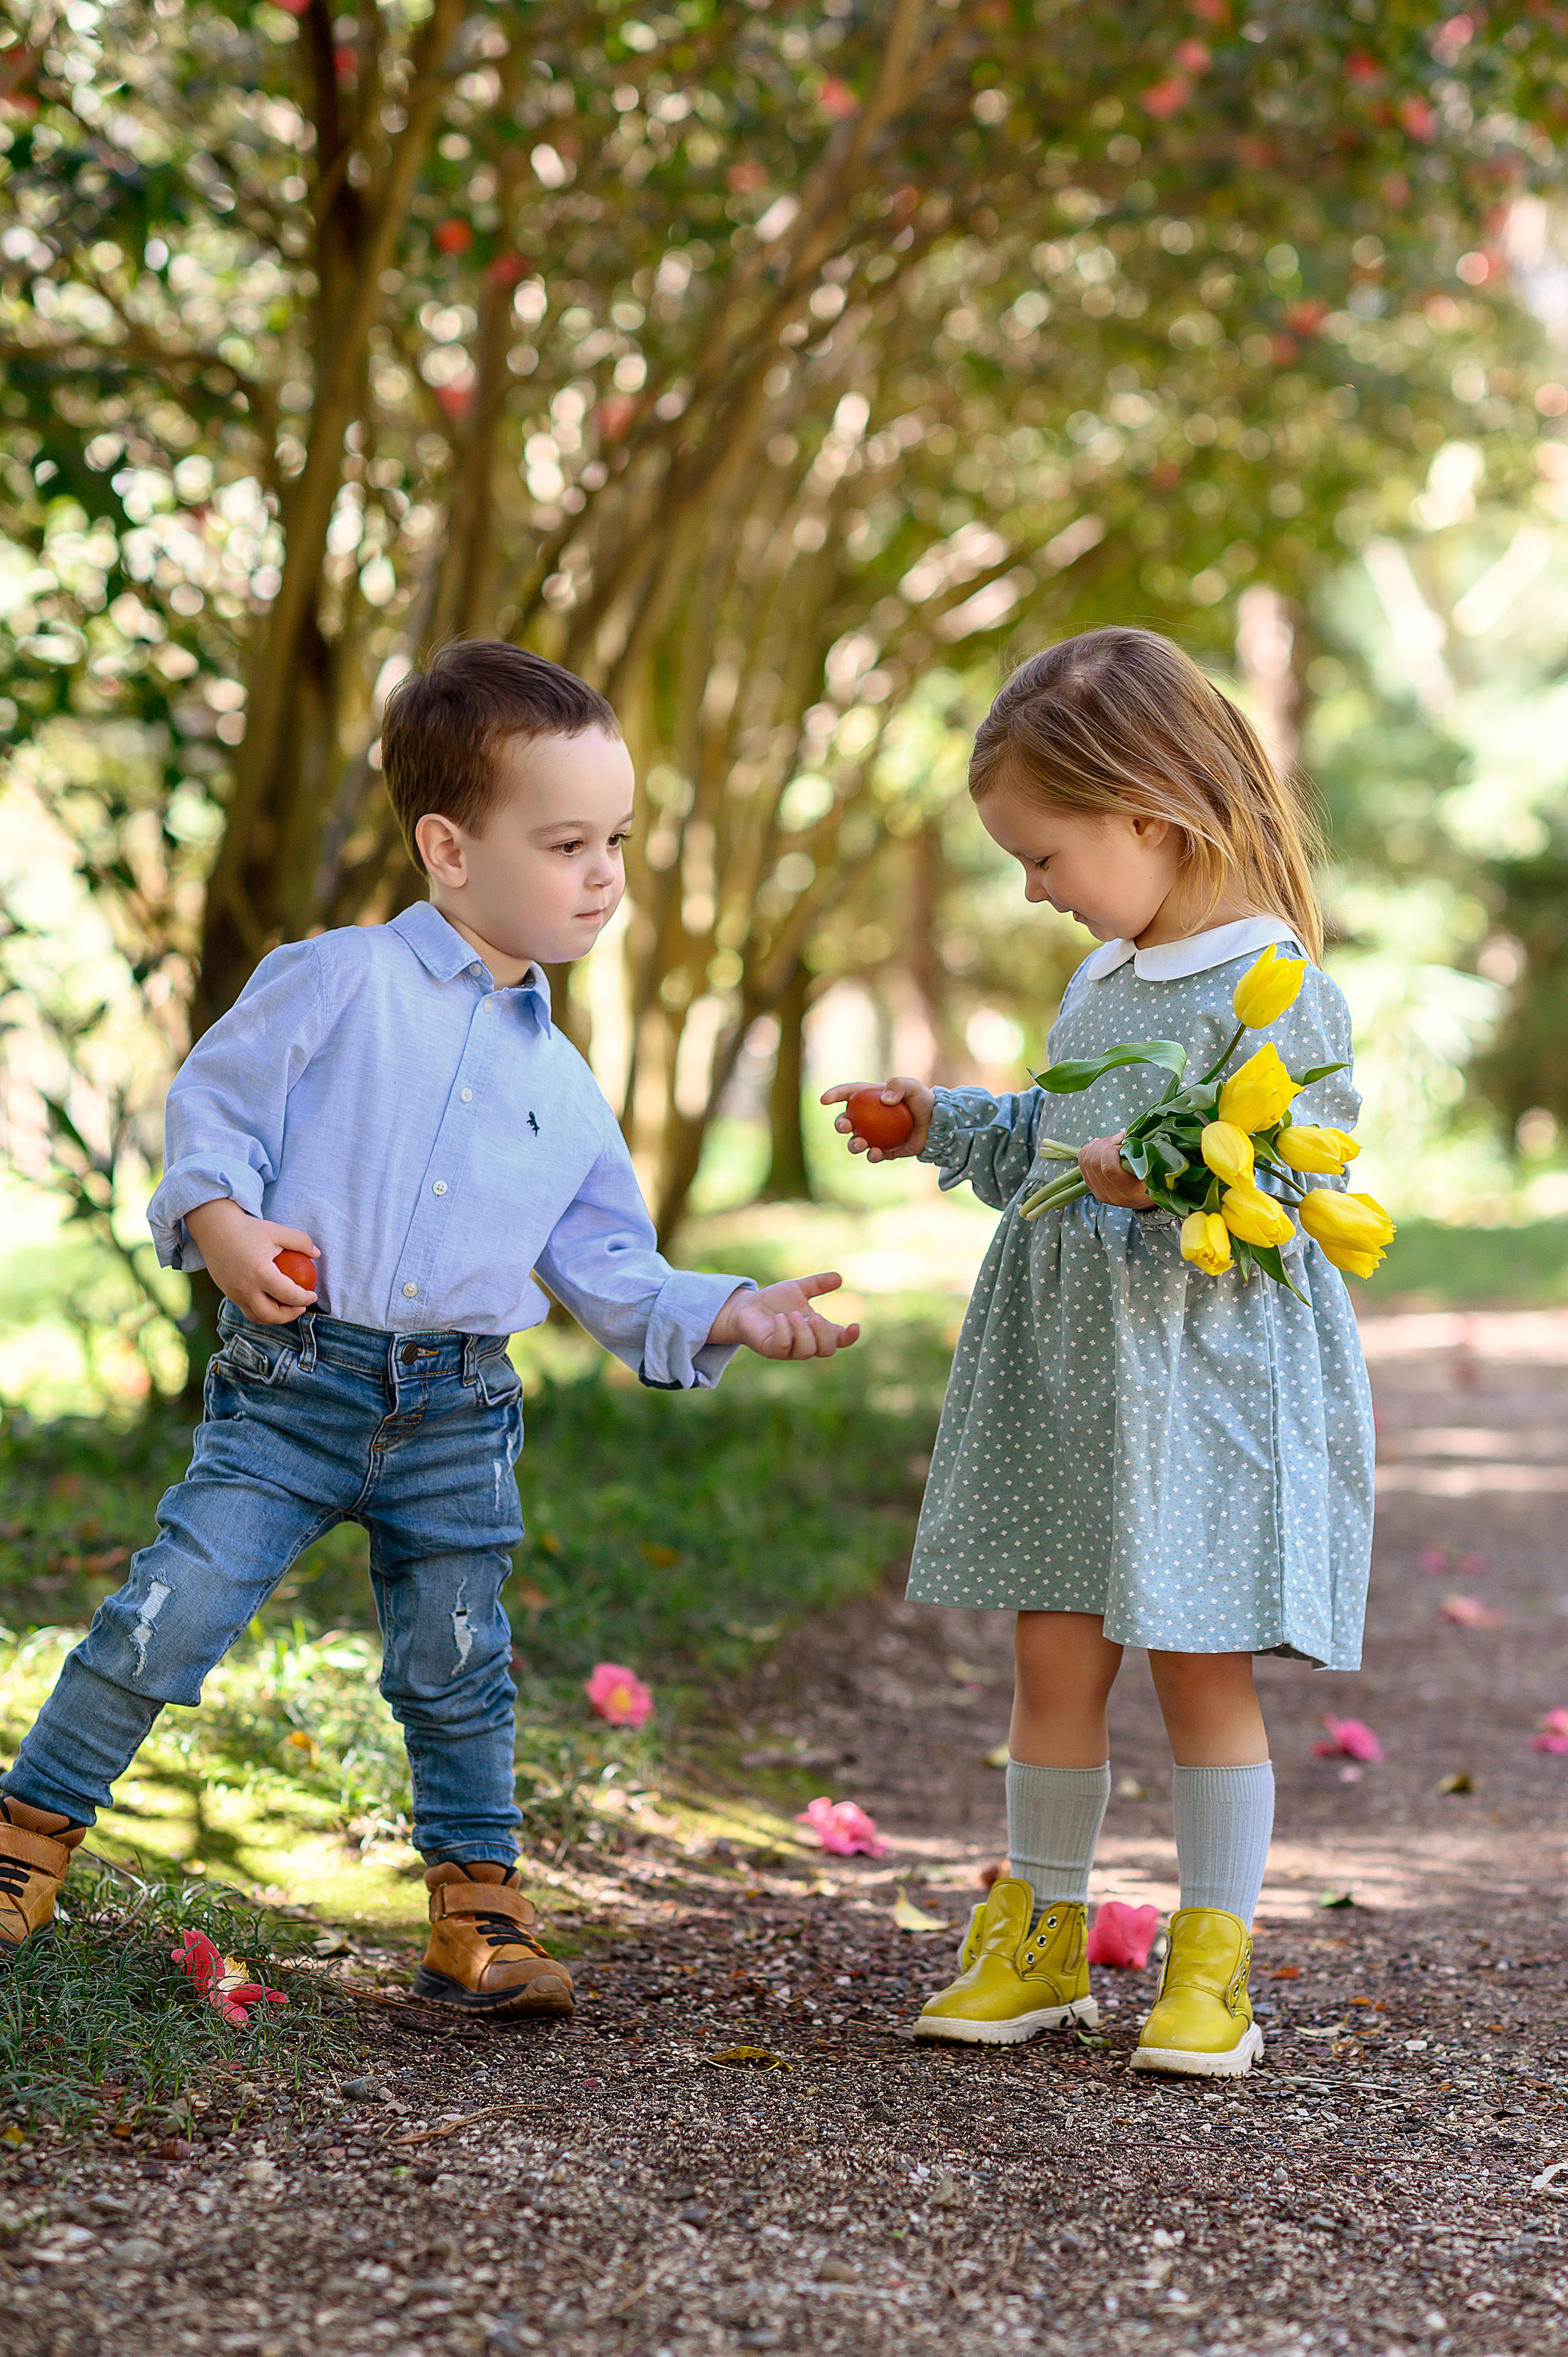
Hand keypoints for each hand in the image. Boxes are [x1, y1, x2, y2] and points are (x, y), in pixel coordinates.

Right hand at [183, 1197, 319, 1323]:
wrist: (215, 1228)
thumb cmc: (249, 1229)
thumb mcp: (278, 1231)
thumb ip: (301, 1241)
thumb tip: (317, 1254)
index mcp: (260, 1273)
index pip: (288, 1295)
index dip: (305, 1299)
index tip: (313, 1295)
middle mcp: (245, 1288)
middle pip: (271, 1315)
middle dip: (290, 1315)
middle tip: (301, 1307)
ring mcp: (234, 1293)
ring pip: (257, 1317)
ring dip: (275, 1317)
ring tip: (287, 1307)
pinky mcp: (228, 1293)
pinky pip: (247, 1309)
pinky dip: (262, 1310)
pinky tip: (272, 1301)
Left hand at [707, 1272, 860, 1359]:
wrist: (746, 1306)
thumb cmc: (774, 1300)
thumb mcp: (797, 1288)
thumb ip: (817, 1285)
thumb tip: (839, 1277)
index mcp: (816, 1330)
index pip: (839, 1341)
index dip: (849, 1338)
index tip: (855, 1325)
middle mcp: (806, 1343)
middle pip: (827, 1350)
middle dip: (824, 1333)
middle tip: (814, 1315)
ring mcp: (789, 1349)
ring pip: (807, 1351)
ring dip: (803, 1332)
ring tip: (792, 1314)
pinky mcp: (771, 1350)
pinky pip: (783, 1347)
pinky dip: (784, 1332)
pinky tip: (779, 1318)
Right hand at [820, 1076, 935, 1161]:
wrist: (937, 1125)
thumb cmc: (923, 1101)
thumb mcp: (913, 1087)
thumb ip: (899, 1085)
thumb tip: (884, 1100)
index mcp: (870, 1098)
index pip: (848, 1094)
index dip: (834, 1096)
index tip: (823, 1100)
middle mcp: (869, 1118)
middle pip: (846, 1121)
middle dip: (839, 1124)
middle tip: (845, 1126)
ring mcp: (875, 1135)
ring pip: (856, 1142)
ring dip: (853, 1144)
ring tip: (861, 1143)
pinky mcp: (884, 1150)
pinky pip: (873, 1155)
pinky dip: (872, 1155)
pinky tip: (875, 1153)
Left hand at [1078, 1132, 1151, 1208]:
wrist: (1149, 1197)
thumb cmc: (1155, 1176)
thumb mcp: (1154, 1166)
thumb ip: (1140, 1153)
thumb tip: (1120, 1137)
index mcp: (1130, 1192)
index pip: (1108, 1168)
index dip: (1112, 1150)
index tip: (1124, 1144)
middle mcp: (1113, 1195)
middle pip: (1094, 1163)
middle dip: (1103, 1144)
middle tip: (1117, 1139)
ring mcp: (1101, 1193)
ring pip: (1085, 1162)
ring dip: (1096, 1145)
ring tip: (1110, 1141)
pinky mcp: (1094, 1189)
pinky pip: (1082, 1165)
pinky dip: (1089, 1150)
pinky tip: (1100, 1145)